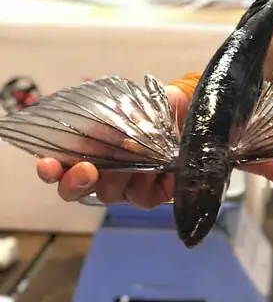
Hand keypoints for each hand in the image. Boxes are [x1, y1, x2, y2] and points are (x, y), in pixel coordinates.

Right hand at [35, 85, 189, 209]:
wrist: (197, 109)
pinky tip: (158, 169)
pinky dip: (147, 183)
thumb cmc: (159, 105)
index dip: (51, 170)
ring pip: (110, 194)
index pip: (62, 167)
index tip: (47, 163)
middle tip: (86, 169)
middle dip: (76, 182)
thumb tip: (100, 128)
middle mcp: (106, 173)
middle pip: (77, 190)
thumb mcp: (135, 103)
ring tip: (133, 157)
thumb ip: (115, 115)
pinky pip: (142, 198)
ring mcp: (130, 186)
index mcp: (93, 151)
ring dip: (117, 176)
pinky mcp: (156, 194)